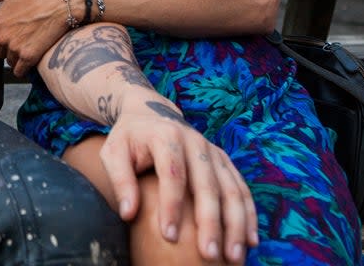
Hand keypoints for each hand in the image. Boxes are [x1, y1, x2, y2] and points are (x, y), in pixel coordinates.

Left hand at [0, 0, 68, 75]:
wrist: (64, 0)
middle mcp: (2, 37)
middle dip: (5, 46)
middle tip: (19, 36)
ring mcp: (15, 48)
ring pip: (9, 61)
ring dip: (15, 56)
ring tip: (28, 43)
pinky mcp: (30, 56)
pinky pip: (19, 71)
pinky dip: (23, 67)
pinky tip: (30, 58)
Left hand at [101, 99, 257, 263]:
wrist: (150, 111)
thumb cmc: (129, 138)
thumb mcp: (113, 152)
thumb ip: (120, 180)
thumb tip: (128, 214)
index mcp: (166, 136)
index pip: (173, 174)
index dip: (172, 206)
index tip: (169, 236)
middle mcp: (195, 142)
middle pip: (207, 185)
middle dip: (210, 222)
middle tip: (209, 254)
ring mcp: (213, 151)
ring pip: (230, 189)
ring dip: (236, 224)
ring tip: (233, 256)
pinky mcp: (223, 160)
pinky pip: (241, 188)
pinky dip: (248, 215)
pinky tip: (250, 240)